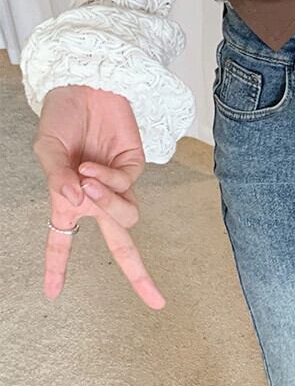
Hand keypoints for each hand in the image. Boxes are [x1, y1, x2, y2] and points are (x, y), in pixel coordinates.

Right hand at [33, 85, 165, 308]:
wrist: (83, 83)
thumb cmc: (62, 116)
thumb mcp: (47, 149)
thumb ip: (56, 178)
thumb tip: (72, 203)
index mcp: (69, 200)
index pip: (61, 240)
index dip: (56, 268)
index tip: (52, 294)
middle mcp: (96, 199)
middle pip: (122, 247)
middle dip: (140, 276)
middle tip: (157, 303)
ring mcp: (118, 185)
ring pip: (125, 218)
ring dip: (106, 204)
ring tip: (86, 177)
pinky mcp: (134, 168)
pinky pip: (126, 188)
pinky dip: (109, 181)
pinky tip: (92, 165)